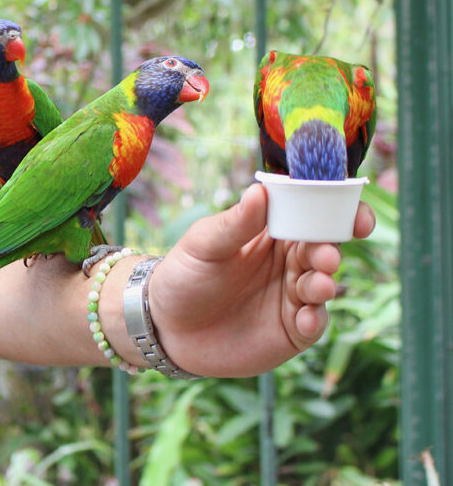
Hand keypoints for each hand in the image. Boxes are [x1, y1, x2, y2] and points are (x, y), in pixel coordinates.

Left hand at [148, 183, 374, 377]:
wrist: (166, 327)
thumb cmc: (184, 275)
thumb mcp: (203, 244)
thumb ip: (235, 223)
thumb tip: (261, 190)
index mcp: (271, 229)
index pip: (311, 212)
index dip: (337, 209)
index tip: (354, 212)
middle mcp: (289, 260)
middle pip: (324, 247)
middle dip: (330, 249)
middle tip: (326, 255)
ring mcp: (293, 294)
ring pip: (322, 283)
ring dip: (324, 283)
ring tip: (316, 284)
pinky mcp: (293, 330)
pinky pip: (314, 323)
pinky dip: (314, 319)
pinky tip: (305, 319)